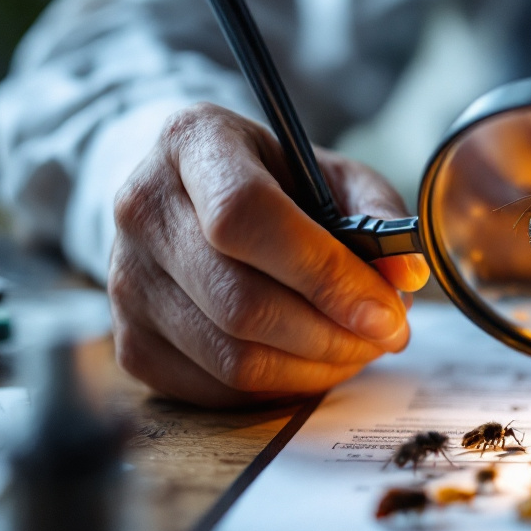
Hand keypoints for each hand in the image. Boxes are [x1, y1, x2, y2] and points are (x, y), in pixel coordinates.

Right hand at [109, 103, 428, 406]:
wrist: (193, 200)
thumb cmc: (275, 183)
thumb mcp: (331, 175)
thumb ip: (376, 216)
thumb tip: (406, 277)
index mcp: (193, 141)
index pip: (246, 216)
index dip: (323, 273)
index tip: (385, 310)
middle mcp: (142, 208)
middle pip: (240, 301)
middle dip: (332, 333)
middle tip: (387, 335)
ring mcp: (124, 281)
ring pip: (231, 357)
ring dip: (314, 367)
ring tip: (357, 347)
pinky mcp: (130, 342)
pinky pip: (217, 389)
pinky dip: (280, 388)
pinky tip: (311, 360)